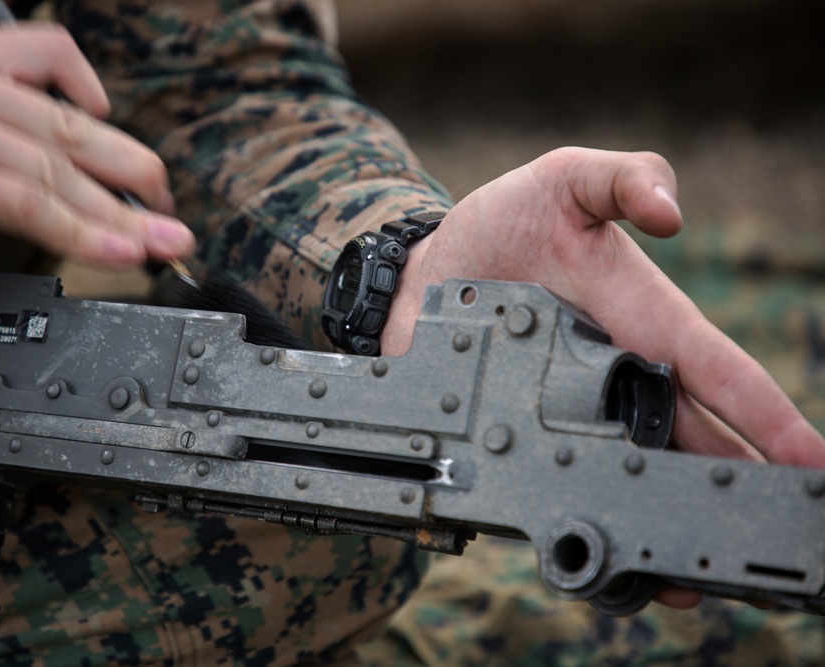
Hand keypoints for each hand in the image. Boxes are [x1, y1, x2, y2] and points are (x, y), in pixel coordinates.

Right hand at [0, 21, 194, 268]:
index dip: (100, 101)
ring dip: (121, 214)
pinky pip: (29, 201)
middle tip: (171, 209)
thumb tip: (52, 176)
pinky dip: (80, 231)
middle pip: (69, 124)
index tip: (124, 144)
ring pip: (57, 169)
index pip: (51, 55)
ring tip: (164, 242)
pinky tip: (116, 251)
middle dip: (132, 172)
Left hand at [384, 148, 824, 604]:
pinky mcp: (522, 425)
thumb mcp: (564, 178)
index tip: (812, 462)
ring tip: (693, 578)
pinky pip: (561, 474)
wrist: (430, 267)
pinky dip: (583, 510)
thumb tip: (672, 215)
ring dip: (662, 518)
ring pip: (631, 470)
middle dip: (732, 486)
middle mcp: (616, 369)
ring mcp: (570, 404)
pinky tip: (604, 561)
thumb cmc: (505, 220)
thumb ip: (621, 178)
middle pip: (688, 437)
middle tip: (773, 538)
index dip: (765, 414)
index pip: (713, 367)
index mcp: (640, 314)